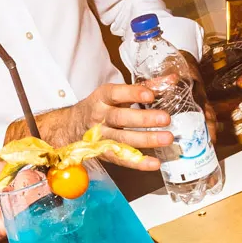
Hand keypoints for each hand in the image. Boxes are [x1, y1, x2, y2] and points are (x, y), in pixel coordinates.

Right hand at [10, 85, 170, 168]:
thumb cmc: (99, 107)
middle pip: (121, 117)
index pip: (116, 93)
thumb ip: (143, 87)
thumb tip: (171, 79)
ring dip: (146, 139)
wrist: (70, 127)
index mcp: (101, 98)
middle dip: (144, 118)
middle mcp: (99, 116)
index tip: (150, 95)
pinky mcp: (103, 153)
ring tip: (166, 138)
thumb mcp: (115, 94)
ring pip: (122, 139)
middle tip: (165, 118)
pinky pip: (121, 158)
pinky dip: (138, 162)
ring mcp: (100, 136)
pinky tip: (154, 163)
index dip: (133, 94)